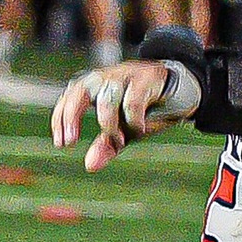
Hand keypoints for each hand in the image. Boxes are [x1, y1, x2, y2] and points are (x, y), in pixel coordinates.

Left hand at [51, 60, 188, 171]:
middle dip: (71, 116)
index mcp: (95, 87)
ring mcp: (125, 75)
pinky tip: (140, 130)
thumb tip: (89, 166)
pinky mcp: (146, 78)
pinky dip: (133, 120)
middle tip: (70, 141)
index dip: (60, 119)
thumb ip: (107, 146)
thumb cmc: (146, 108)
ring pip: (106, 97)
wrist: (180, 88)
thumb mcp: (124, 131)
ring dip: (108, 124)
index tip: (61, 144)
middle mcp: (106, 78)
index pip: (69, 98)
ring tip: (119, 141)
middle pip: (79, 90)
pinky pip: (132, 101)